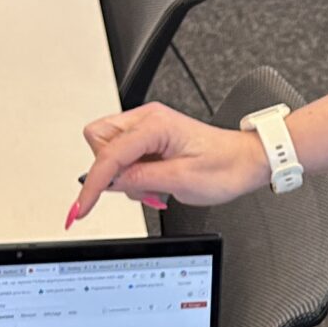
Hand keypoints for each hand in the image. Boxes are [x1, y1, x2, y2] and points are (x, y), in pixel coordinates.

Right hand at [69, 104, 266, 222]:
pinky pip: (124, 156)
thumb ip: (139, 179)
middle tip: (135, 188)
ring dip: (123, 176)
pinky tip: (156, 183)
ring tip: (154, 187)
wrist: (245, 162)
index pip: (109, 154)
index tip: (82, 207)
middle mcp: (148, 119)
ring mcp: (148, 128)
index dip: (93, 184)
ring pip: (108, 149)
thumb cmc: (225, 167)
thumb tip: (109, 182)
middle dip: (107, 170)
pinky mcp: (150, 139)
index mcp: (155, 125)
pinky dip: (132, 175)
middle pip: (98, 139)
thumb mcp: (181, 181)